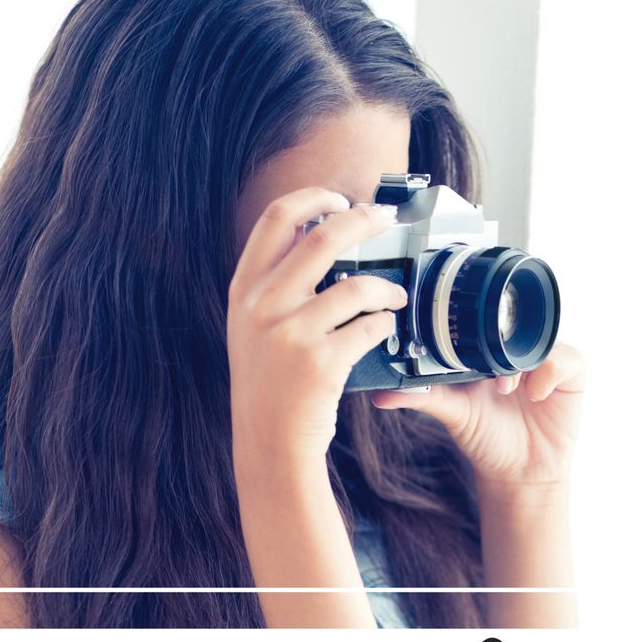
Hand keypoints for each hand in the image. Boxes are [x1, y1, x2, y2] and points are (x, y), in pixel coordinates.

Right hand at [228, 187, 405, 468]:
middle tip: (386, 221)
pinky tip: (386, 328)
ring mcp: (291, 334)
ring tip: (396, 293)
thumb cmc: (268, 386)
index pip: (275, 218)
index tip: (339, 198)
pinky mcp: (321, 363)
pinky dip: (385, 324)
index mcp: (244, 290)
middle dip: (363, 220)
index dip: (313, 197)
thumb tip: (317, 239)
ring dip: (386, 285)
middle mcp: (263, 306)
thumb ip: (273, 288)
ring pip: (356, 285)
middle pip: (323, 235)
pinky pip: (369, 327)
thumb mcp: (251, 330)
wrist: (268, 444)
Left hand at [371, 342, 583, 492]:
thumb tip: (380, 394)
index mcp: (487, 349)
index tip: (458, 331)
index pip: (483, 319)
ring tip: (505, 387)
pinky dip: (548, 374)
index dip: (473, 321)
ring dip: (522, 360)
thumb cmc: (485, 438)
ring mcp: (546, 357)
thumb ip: (421, 397)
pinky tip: (533, 396)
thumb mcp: (452, 414)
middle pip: (516, 321)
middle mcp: (518, 347)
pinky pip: (565, 358)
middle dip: (500, 340)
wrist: (519, 473)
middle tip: (486, 369)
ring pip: (540, 336)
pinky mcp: (571, 373)